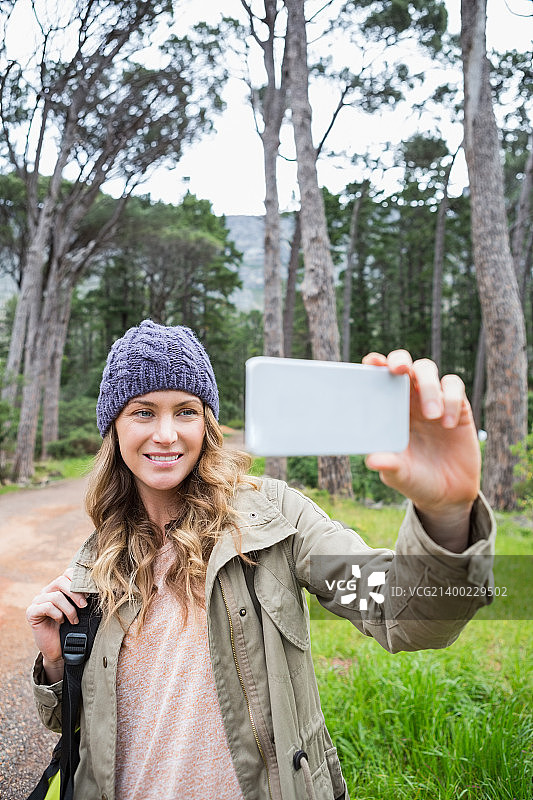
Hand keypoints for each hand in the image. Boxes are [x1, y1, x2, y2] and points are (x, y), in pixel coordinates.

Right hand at [26, 568, 87, 682]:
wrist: (59, 649)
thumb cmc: (71, 628)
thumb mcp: (79, 610)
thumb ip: (83, 597)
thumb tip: (99, 587)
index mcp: (58, 588)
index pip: (68, 574)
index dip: (79, 581)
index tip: (90, 593)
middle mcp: (46, 591)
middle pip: (61, 581)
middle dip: (75, 593)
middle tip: (84, 606)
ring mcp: (37, 601)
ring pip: (56, 596)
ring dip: (69, 609)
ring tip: (74, 620)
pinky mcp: (32, 612)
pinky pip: (46, 607)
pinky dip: (58, 614)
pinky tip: (61, 621)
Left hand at [362, 350, 480, 550]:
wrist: (447, 494)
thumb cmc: (414, 480)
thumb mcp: (399, 475)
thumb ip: (388, 465)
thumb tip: (372, 460)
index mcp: (389, 410)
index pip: (380, 379)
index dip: (376, 364)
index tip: (373, 362)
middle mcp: (410, 400)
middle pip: (405, 364)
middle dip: (401, 360)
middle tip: (400, 370)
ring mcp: (433, 400)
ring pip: (428, 370)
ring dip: (429, 387)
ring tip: (432, 417)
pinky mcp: (458, 406)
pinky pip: (454, 387)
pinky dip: (451, 399)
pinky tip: (448, 424)